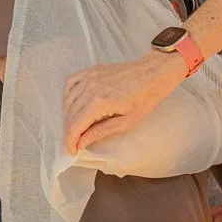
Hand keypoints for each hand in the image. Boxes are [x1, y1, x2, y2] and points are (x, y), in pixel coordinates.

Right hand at [63, 51, 184, 153]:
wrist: (153, 74)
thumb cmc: (145, 98)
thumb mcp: (126, 122)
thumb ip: (100, 131)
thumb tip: (82, 141)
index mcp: (99, 102)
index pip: (74, 126)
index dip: (70, 141)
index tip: (72, 150)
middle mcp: (90, 88)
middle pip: (70, 115)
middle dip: (70, 131)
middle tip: (76, 141)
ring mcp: (89, 77)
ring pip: (68, 100)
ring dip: (69, 116)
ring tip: (77, 126)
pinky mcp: (91, 71)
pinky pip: (71, 83)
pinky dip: (68, 96)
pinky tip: (74, 104)